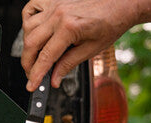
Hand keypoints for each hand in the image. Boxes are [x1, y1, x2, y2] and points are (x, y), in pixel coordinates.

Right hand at [21, 0, 136, 89]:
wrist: (122, 2)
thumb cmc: (112, 21)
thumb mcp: (92, 49)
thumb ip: (69, 64)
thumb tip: (54, 78)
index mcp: (69, 27)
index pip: (45, 57)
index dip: (36, 74)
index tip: (32, 85)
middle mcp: (58, 14)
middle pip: (30, 43)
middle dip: (28, 63)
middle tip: (33, 74)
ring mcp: (54, 4)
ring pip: (27, 28)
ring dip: (28, 45)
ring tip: (36, 55)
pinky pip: (30, 9)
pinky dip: (28, 22)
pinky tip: (34, 32)